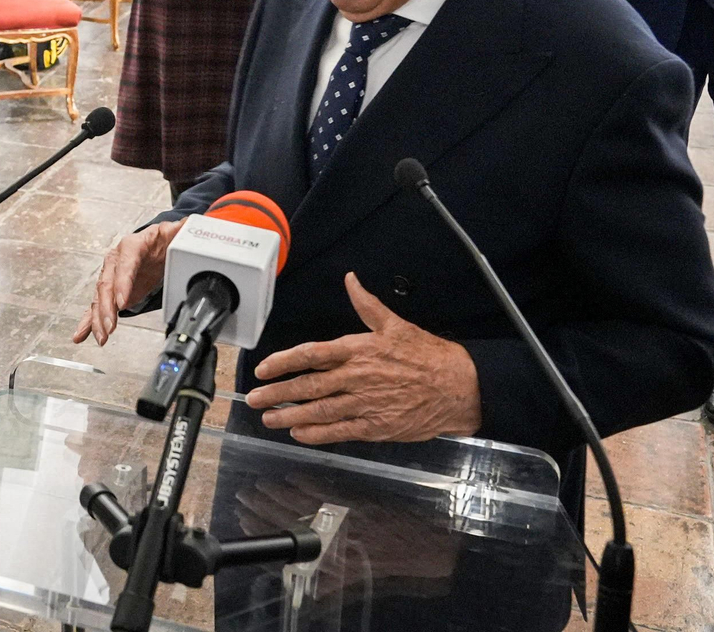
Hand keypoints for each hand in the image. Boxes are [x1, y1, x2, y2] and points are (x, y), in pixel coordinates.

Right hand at [72, 219, 185, 345]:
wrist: (153, 245)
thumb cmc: (159, 240)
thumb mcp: (173, 233)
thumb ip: (181, 231)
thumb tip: (188, 225)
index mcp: (130, 246)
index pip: (125, 265)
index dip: (122, 283)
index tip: (122, 303)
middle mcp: (115, 262)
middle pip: (106, 286)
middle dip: (107, 308)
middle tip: (110, 326)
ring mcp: (110, 277)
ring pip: (99, 299)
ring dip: (98, 320)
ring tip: (101, 337)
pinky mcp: (110, 292)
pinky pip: (97, 307)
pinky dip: (88, 322)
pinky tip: (81, 335)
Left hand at [245, 273, 481, 444]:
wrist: (458, 387)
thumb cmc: (428, 355)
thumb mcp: (395, 324)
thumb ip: (367, 304)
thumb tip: (351, 280)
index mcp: (358, 350)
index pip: (311, 354)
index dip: (283, 362)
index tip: (264, 369)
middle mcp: (356, 377)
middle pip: (307, 386)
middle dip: (277, 393)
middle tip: (255, 399)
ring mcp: (364, 404)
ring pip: (318, 411)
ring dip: (289, 416)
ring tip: (268, 419)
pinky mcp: (375, 426)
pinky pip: (339, 431)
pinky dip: (316, 434)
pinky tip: (299, 434)